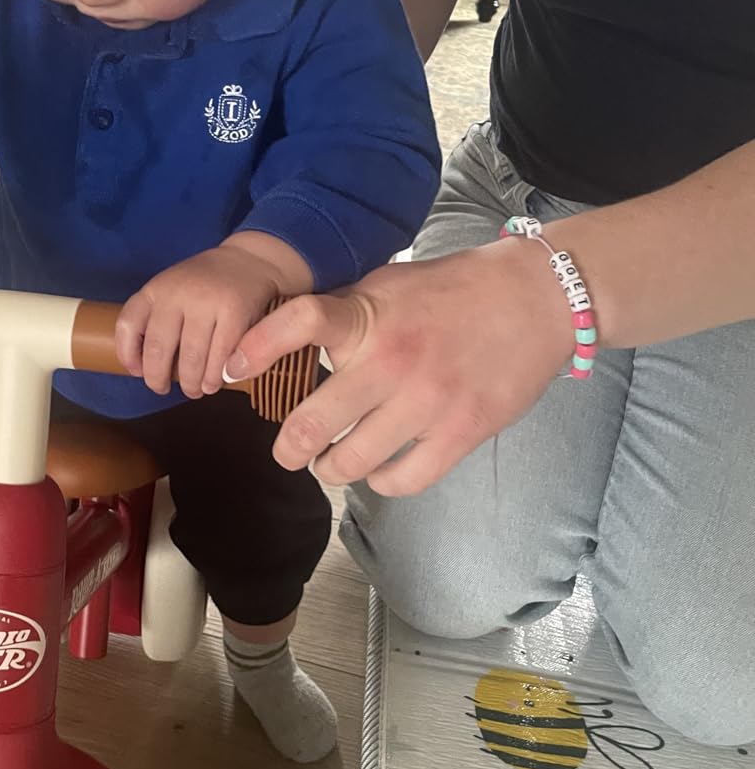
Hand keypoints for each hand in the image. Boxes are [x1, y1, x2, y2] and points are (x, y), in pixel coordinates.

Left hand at [116, 234, 310, 397]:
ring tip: (194, 390)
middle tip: (163, 389)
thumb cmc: (205, 286)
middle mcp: (177, 292)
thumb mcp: (172, 290)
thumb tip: (141, 368)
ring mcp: (206, 301)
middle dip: (157, 378)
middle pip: (158, 349)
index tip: (136, 372)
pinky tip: (214, 382)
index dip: (127, 354)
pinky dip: (215, 377)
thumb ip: (155, 319)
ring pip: (191, 358)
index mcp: (156, 289)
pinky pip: (220, 356)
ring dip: (191, 384)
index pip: (128, 324)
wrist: (249, 260)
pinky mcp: (234, 312)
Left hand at [227, 239, 575, 494]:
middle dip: (290, 448)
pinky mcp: (461, 431)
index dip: (257, 348)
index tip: (231, 371)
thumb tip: (283, 336)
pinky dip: (382, 482)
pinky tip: (380, 471)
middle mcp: (391, 360)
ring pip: (350, 463)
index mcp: (368, 317)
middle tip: (289, 451)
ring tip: (333, 463)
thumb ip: (341, 312)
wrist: (535, 299)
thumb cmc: (452, 292)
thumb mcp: (387, 285)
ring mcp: (426, 401)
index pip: (300, 322)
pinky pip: (402, 480)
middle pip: (312, 422)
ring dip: (333, 469)